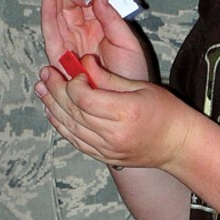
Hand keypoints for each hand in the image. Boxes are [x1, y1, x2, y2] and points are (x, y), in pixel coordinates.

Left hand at [36, 63, 191, 173]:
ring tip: (41, 89)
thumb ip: (108, 77)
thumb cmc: (166, 112)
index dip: (73, 83)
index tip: (75, 72)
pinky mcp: (103, 156)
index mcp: (125, 113)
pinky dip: (61, 126)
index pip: (84, 99)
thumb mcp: (141, 86)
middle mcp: (113, 134)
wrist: (178, 144)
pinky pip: (75, 141)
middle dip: (56, 90)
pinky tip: (52, 112)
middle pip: (73, 112)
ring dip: (52, 107)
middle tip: (46, 74)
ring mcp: (107, 149)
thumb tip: (84, 63)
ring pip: (70, 127)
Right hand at [41, 0, 151, 84]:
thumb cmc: (131, 76)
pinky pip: (50, 34)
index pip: (90, 2)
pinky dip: (48, 15)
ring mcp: (70, 45)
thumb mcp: (128, 43)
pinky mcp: (59, 58)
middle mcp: (82, 34)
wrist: (127, 103)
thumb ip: (113, 20)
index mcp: (100, 28)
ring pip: (57, 16)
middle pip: (69, 6)